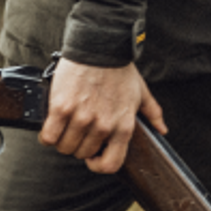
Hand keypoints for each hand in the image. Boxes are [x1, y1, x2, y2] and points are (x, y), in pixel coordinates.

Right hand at [38, 58, 165, 174]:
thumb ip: (152, 113)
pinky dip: (47, 135)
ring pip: (65, 147)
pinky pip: (49, 136)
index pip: (110, 165)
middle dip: (77, 146)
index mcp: (123, 126)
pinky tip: (52, 125)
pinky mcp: (62, 108)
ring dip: (62, 141)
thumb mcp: (141, 92)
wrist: (99, 46)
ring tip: (64, 127)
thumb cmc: (119, 68)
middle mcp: (103, 126)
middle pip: (82, 155)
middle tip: (77, 132)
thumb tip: (162, 130)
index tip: (92, 156)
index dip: (98, 165)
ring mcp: (81, 118)